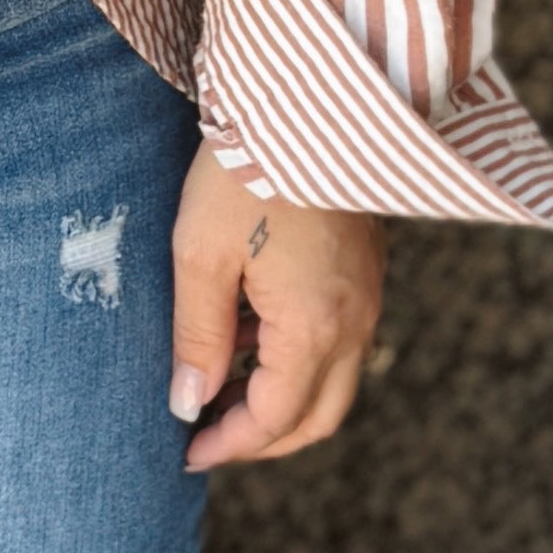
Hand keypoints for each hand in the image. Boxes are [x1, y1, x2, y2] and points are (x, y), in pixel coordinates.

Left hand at [166, 153, 386, 470]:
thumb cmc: (243, 172)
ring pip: (332, 380)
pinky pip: (338, 339)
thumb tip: (188, 405)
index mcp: (315, 327)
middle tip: (207, 439)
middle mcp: (355, 321)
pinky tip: (248, 332)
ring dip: (280, 397)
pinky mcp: (366, 269)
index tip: (185, 453)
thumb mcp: (200, 256)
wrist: (305, 99)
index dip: (229, 446)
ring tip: (217, 384)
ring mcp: (368, 295)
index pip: (276, 418)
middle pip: (318, 416)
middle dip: (264, 439)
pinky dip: (296, 358)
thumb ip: (198, 337)